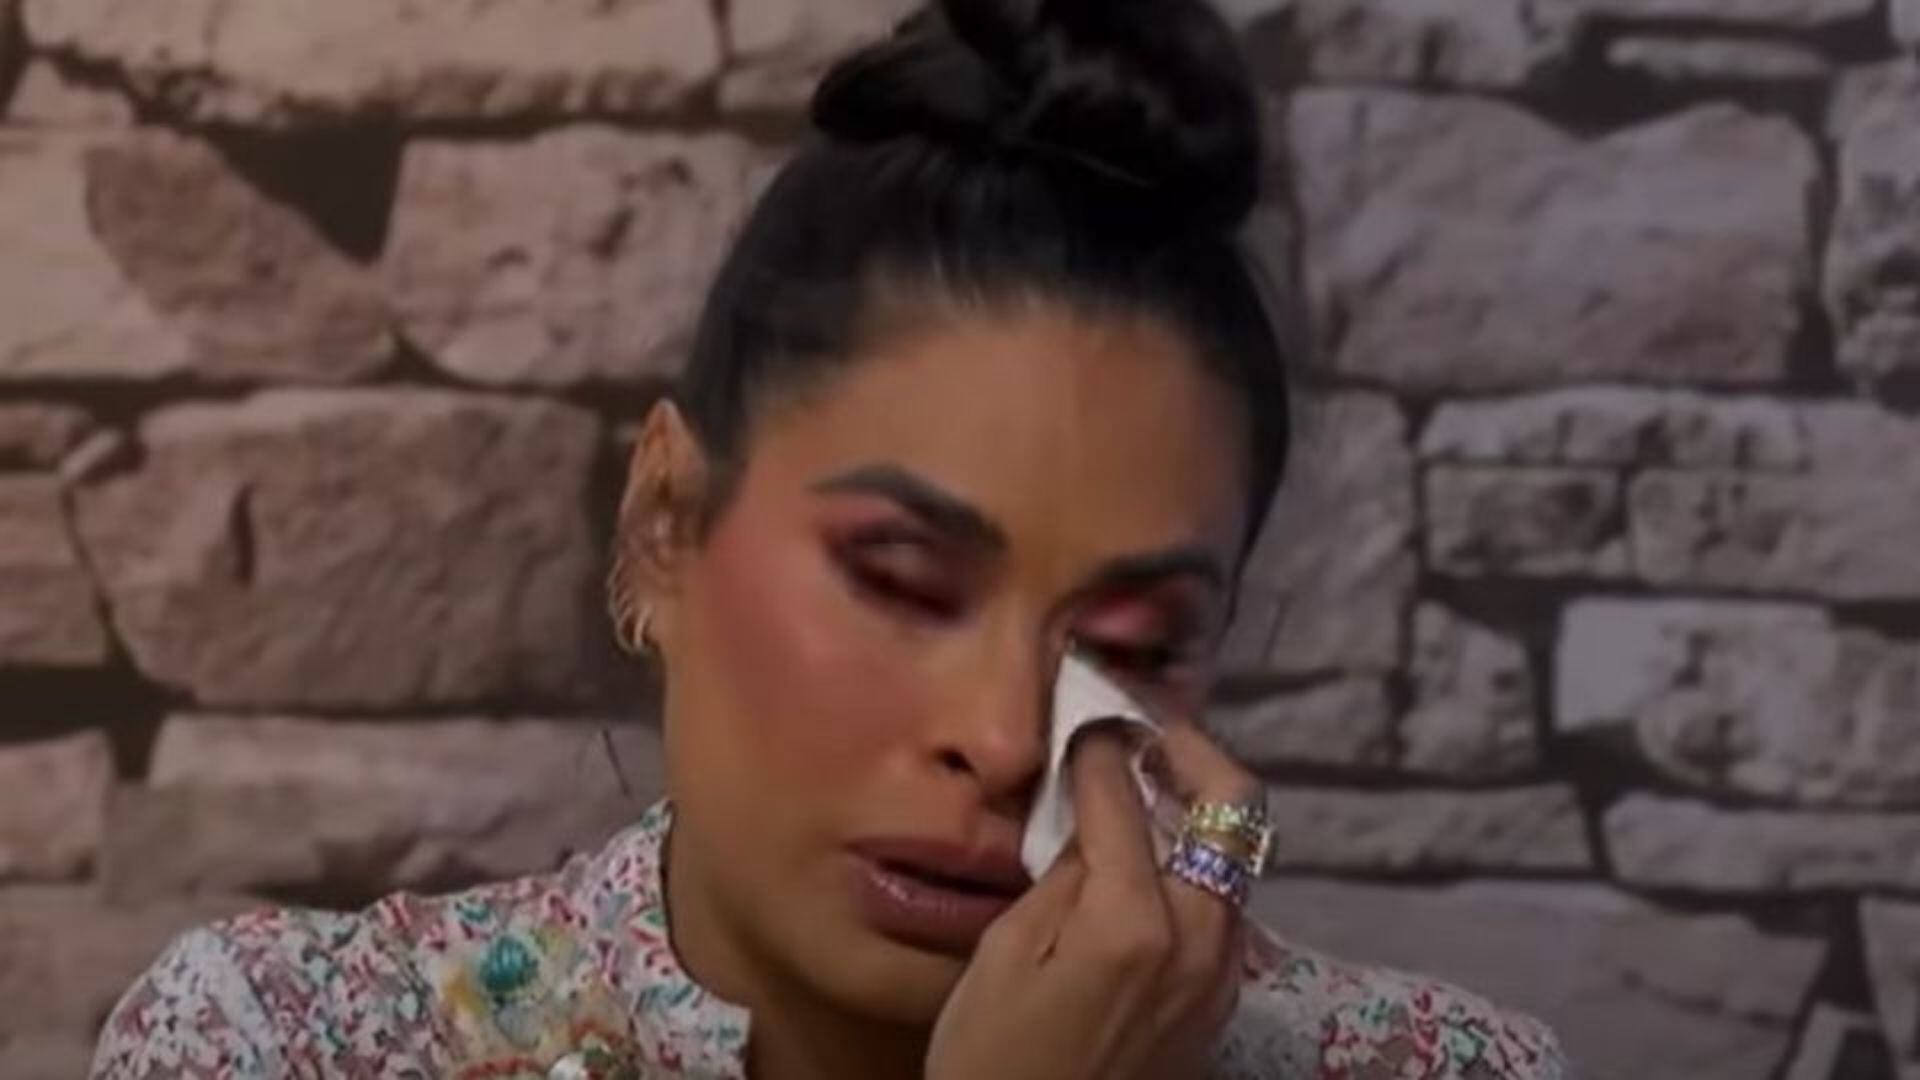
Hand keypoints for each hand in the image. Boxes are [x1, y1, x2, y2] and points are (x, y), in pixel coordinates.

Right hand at [926, 724, 1260, 1079]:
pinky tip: (1152, 859)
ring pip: (1237, 855)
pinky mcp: (1221, 999)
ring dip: (1201, 805)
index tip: (1087, 717)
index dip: (1103, 747)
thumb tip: (1089, 816)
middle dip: (1191, 752)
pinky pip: (1226, 905)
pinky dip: (1199, 862)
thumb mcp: (1004, 957)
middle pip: (1232, 808)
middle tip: (1146, 729)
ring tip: (1149, 783)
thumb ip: (1059, 877)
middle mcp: (1199, 938)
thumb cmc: (993, 1060)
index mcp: (1134, 922)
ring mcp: (1221, 972)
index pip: (1127, 797)